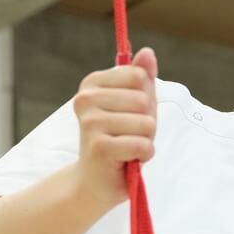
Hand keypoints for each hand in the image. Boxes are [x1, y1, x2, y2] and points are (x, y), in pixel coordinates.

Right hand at [72, 47, 157, 207]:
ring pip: (147, 123)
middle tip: (129, 135)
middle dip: (147, 121)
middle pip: (144, 100)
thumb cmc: (119, 139)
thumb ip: (142, 78)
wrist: (95, 182)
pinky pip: (143, 145)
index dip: (146, 98)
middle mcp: (86, 99)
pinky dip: (144, 155)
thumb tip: (148, 52)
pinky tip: (129, 160)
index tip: (130, 114)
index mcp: (92, 83)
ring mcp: (90, 123)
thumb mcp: (134, 105)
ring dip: (146, 140)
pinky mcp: (99, 147)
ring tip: (127, 147)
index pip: (140, 76)